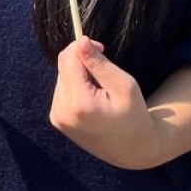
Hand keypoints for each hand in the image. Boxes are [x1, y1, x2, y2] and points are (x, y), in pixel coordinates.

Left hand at [48, 38, 164, 170]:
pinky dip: (76, 87)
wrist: (131, 149)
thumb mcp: (123, 85)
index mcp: (79, 104)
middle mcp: (62, 112)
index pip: (68, 58)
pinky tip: (92, 100)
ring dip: (80, 75)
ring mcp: (58, 117)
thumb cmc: (133, 115)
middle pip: (63, 66)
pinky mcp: (57, 119)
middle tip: (105, 75)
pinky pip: (62, 89)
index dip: (83, 46)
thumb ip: (99, 63)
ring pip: (62, 76)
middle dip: (83, 62)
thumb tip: (80, 42)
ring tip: (100, 92)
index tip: (102, 49)